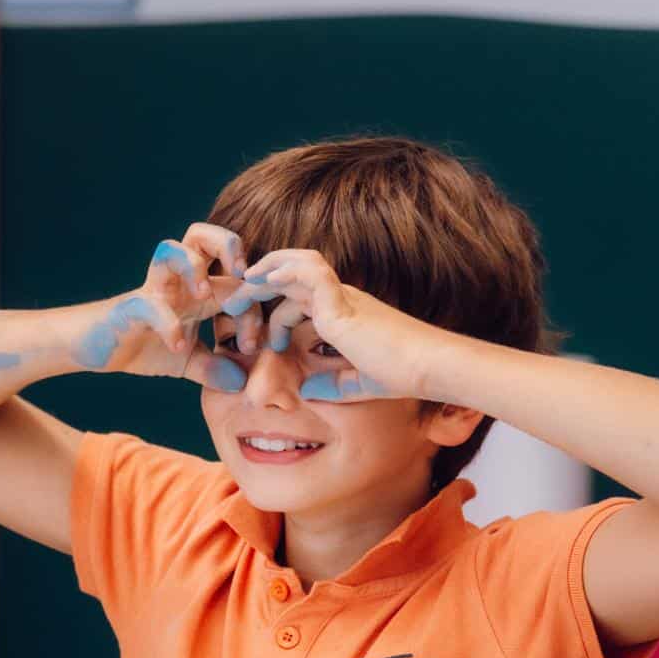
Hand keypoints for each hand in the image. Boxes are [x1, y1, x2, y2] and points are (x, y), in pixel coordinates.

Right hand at [74, 224, 248, 392]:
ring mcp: (152, 290)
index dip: (252, 307)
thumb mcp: (186, 361)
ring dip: (194, 266)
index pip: (235, 280)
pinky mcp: (131, 307)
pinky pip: (150, 305)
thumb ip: (213, 368)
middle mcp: (176, 282)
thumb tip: (240, 382)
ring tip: (205, 296)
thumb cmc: (142, 344)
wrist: (95, 348)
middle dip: (230, 247)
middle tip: (243, 281)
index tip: (253, 346)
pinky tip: (178, 346)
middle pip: (203, 235)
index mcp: (196, 290)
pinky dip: (168, 324)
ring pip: (171, 250)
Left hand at [221, 248, 427, 400]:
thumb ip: (332, 386)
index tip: (257, 336)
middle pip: (292, 277)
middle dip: (260, 285)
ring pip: (297, 265)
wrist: (425, 366)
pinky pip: (308, 273)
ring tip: (242, 284)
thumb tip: (306, 391)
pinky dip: (283, 271)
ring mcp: (342, 296)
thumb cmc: (402, 375)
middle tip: (233, 303)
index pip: (301, 301)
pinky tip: (262, 280)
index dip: (275, 314)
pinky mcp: (342, 301)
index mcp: (344, 315)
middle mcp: (342, 299)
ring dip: (266, 271)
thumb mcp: (357, 384)